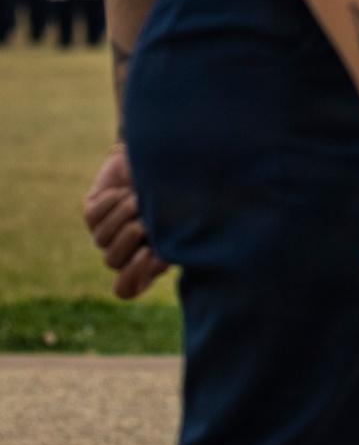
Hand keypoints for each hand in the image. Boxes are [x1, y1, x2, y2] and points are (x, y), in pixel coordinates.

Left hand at [83, 147, 168, 299]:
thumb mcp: (181, 215)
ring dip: (123, 216)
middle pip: (112, 263)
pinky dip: (114, 200)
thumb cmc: (178, 188)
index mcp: (144, 259)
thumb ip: (174, 239)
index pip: (126, 289)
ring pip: (102, 240)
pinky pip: (95, 216)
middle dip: (130, 238)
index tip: (149, 253)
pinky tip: (127, 190)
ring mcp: (103, 233)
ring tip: (137, 198)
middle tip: (145, 219)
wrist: (161, 155)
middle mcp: (121, 250)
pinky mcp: (91, 212)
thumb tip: (160, 257)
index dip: (133, 276)